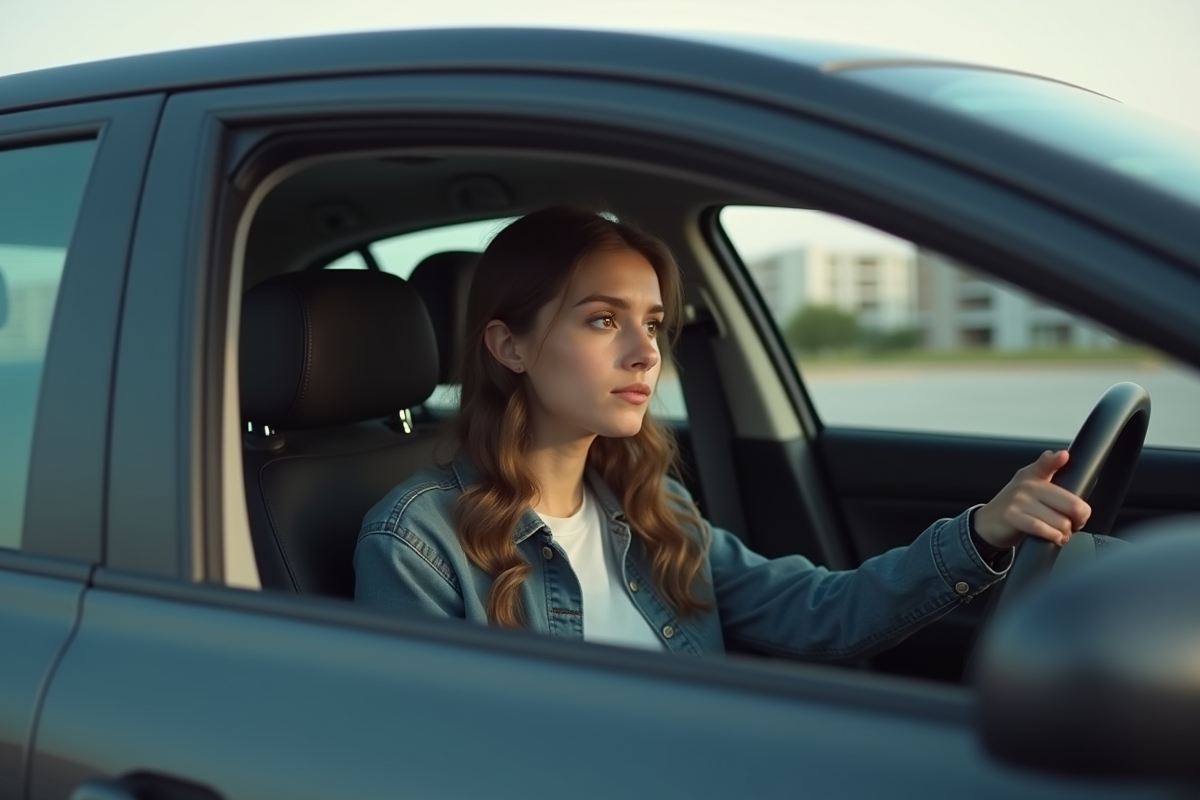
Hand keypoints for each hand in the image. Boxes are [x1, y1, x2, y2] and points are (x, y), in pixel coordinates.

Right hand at [973, 450, 1091, 549]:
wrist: (987, 523)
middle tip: (1074, 523)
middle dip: (1079, 519)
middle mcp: (1026, 485)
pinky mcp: (1012, 517)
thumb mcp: (1030, 484)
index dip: (1056, 459)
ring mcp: (1018, 501)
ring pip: (1060, 521)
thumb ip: (1048, 470)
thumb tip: (1063, 455)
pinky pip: (1042, 529)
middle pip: (1071, 505)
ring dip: (1066, 532)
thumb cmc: (1014, 506)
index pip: (1047, 463)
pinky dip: (1053, 537)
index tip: (1063, 455)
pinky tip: (1055, 538)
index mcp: (1033, 475)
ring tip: (1062, 533)